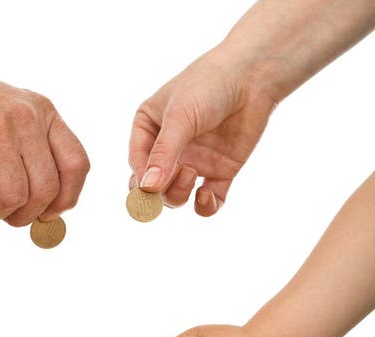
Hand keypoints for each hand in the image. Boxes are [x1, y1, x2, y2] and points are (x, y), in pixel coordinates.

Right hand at [0, 56, 89, 224]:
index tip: (47, 214)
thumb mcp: (5, 115)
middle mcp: (25, 118)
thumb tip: (49, 213)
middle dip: (24, 215)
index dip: (66, 199)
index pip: (76, 165)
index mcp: (41, 111)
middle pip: (46, 191)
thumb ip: (30, 152)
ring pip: (14, 200)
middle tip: (1, 215)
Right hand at [129, 50, 277, 215]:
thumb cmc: (209, 84)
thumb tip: (147, 189)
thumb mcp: (180, 116)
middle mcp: (169, 149)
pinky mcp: (219, 172)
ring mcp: (194, 162)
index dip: (141, 178)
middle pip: (154, 187)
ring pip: (176, 197)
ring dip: (179, 194)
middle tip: (173, 179)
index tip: (149, 185)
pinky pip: (207, 202)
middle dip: (160, 190)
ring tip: (191, 173)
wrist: (254, 75)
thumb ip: (163, 154)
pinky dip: (205, 206)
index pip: (137, 165)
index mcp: (149, 129)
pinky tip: (206, 196)